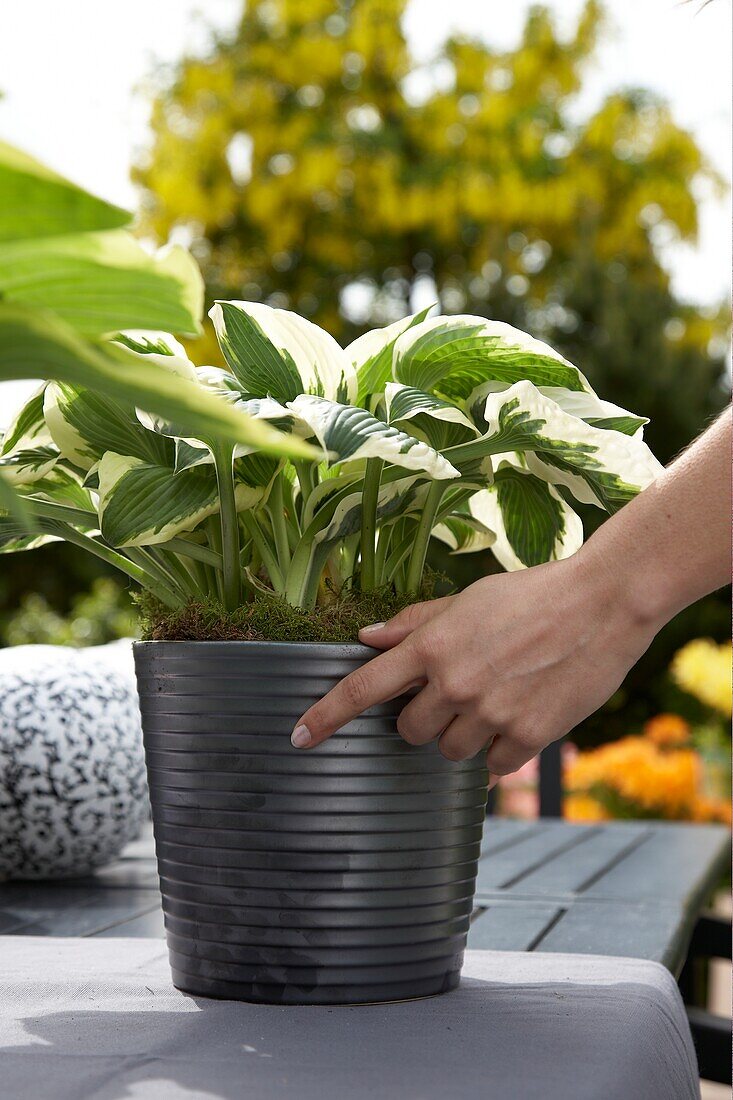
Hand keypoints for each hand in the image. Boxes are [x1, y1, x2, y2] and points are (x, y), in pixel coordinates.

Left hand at [290, 553, 660, 778]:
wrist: (602, 603)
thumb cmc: (533, 593)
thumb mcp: (468, 599)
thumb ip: (416, 623)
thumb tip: (367, 637)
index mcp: (432, 644)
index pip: (362, 689)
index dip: (324, 716)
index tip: (299, 738)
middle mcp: (453, 682)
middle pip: (408, 730)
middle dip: (423, 718)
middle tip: (456, 693)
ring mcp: (490, 712)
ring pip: (449, 750)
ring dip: (463, 734)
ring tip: (496, 698)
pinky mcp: (526, 736)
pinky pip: (493, 767)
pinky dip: (501, 750)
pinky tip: (521, 716)